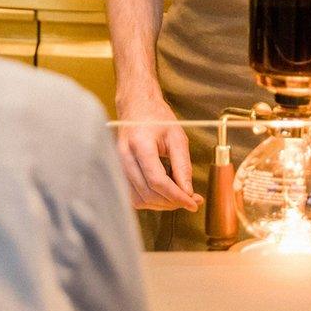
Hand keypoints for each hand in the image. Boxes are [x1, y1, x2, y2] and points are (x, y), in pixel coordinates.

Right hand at [112, 92, 201, 211]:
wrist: (136, 106)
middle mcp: (124, 157)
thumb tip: (188, 193)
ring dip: (160, 204)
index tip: (193, 203)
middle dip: (171, 202)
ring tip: (177, 193)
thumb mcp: (177, 137)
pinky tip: (162, 190)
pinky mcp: (117, 173)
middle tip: (191, 200)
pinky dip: (149, 200)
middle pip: (148, 194)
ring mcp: (117, 166)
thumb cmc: (157, 118)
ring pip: (139, 200)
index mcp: (140, 144)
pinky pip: (132, 196)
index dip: (176, 196)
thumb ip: (183, 166)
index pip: (157, 181)